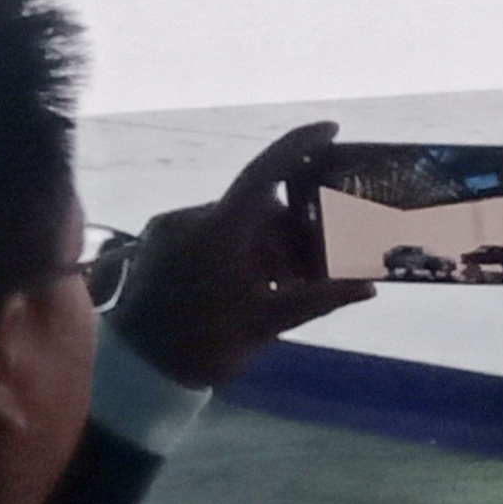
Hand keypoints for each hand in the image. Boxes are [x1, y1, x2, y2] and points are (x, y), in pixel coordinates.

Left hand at [106, 122, 375, 391]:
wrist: (135, 373)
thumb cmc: (202, 345)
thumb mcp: (265, 323)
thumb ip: (318, 298)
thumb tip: (367, 287)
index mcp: (221, 230)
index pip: (265, 170)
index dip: (299, 145)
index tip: (330, 131)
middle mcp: (193, 218)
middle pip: (257, 207)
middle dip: (288, 232)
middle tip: (309, 267)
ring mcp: (170, 228)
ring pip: (234, 222)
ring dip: (260, 244)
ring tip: (276, 284)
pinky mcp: (156, 242)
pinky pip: (208, 232)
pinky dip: (233, 249)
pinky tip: (243, 283)